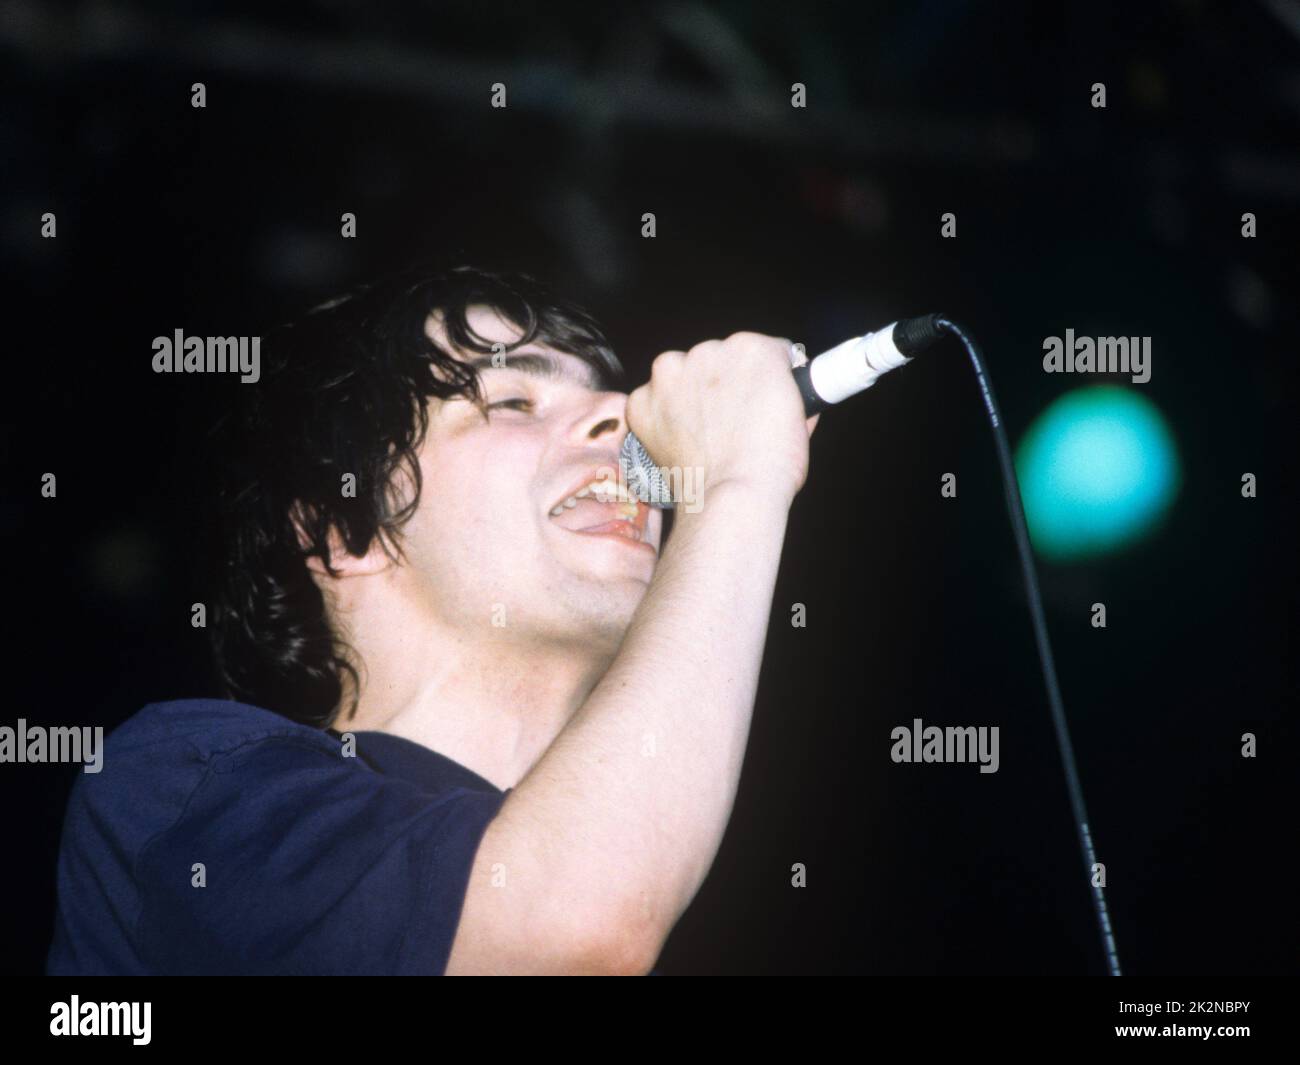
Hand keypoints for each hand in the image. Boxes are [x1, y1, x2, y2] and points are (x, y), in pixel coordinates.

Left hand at [625, 332, 819, 509]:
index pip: (757, 350)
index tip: (757, 395)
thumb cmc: (772, 464)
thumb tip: (780, 389)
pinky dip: (660, 418)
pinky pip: (650, 402)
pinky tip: (679, 441)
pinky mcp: (642, 401)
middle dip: (721, 384)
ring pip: (679, 375)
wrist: (734, 497)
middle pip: (715, 359)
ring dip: (688, 395)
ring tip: (703, 434)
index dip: (759, 376)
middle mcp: (708, 350)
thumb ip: (784, 390)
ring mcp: (670, 375)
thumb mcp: (800, 417)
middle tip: (730, 421)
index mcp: (752, 348)